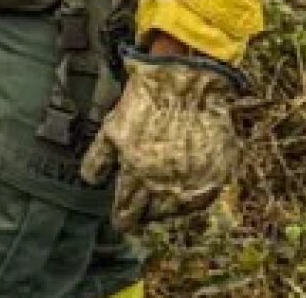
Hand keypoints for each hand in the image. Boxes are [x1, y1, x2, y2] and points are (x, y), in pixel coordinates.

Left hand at [79, 50, 248, 232]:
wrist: (188, 84)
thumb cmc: (147, 102)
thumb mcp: (113, 127)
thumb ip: (99, 158)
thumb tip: (90, 181)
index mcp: (135, 173)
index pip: (125, 210)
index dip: (122, 217)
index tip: (121, 221)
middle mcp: (163, 184)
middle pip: (150, 214)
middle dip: (142, 215)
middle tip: (139, 212)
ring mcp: (192, 182)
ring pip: (175, 210)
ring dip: (166, 208)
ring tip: (160, 199)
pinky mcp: (215, 176)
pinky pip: (201, 200)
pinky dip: (191, 198)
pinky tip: (184, 189)